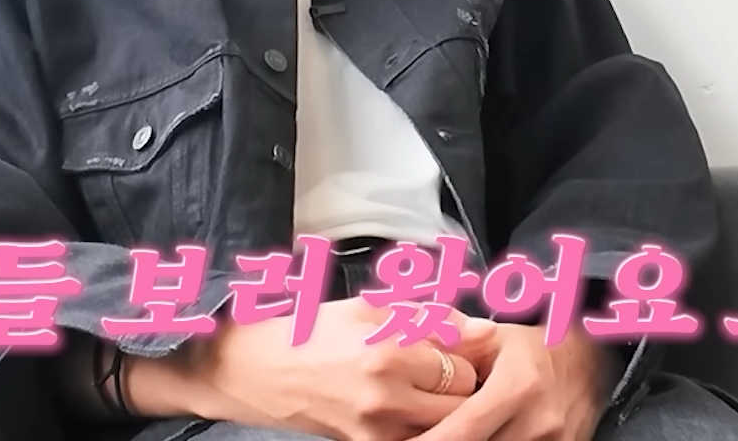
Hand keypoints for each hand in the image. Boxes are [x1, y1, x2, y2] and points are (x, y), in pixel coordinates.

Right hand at [126, 297, 480, 440]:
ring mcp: (374, 425)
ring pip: (444, 427)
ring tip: (423, 393)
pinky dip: (416, 428)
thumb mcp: (368, 309)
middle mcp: (386, 391)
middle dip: (459, 389)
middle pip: (461, 401)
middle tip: (440, 377)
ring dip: (442, 411)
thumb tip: (484, 331)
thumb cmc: (309, 331)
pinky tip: (401, 410)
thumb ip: (429, 318)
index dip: (461, 360)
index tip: (448, 355)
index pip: (462, 366)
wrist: (253, 371)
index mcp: (389, 346)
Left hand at [416, 321, 612, 440]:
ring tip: (442, 434)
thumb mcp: (493, 341)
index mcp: (518, 386)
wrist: (589, 361)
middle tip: (412, 439)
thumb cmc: (530, 349)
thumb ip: (452, 348)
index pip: (464, 429)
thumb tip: (406, 352)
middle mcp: (538, 421)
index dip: (429, 440)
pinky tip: (475, 437)